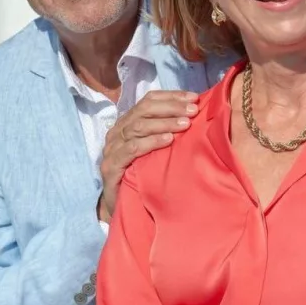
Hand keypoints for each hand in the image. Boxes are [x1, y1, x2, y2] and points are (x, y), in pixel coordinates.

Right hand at [98, 91, 198, 220]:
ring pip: (138, 127)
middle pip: (144, 110)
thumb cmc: (142, 177)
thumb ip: (167, 133)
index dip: (171, 97)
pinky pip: (132, 149)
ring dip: (164, 123)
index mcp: (127, 123)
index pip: (148, 101)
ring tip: (185, 124)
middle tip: (193, 111)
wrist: (121, 208)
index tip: (194, 98)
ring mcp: (112, 149)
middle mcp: (117, 132)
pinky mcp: (111, 166)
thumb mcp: (156, 151)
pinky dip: (151, 142)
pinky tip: (168, 140)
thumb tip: (193, 117)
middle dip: (171, 108)